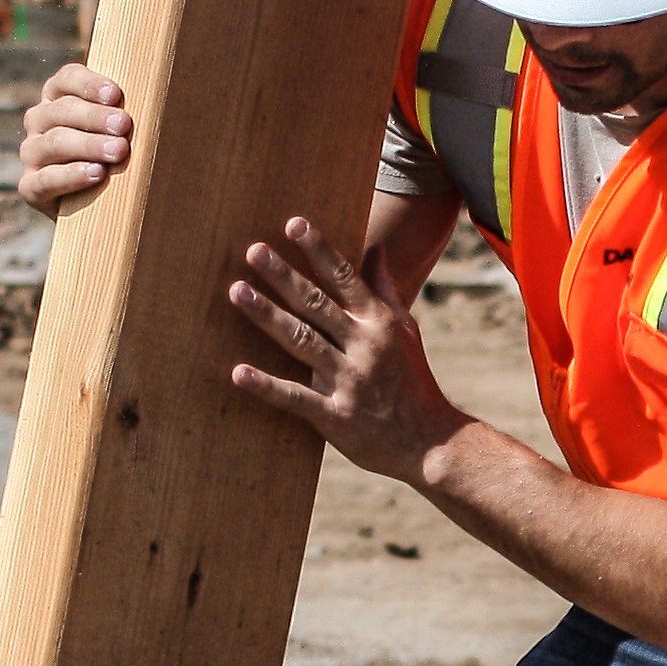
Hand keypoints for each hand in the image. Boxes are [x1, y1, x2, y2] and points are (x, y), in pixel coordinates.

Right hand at [17, 62, 130, 212]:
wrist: (97, 207)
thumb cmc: (116, 156)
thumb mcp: (120, 130)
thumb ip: (125, 111)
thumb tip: (158, 97)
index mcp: (58, 97)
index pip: (67, 79)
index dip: (89, 85)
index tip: (115, 94)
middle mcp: (39, 120)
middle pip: (64, 110)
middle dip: (96, 117)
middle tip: (124, 125)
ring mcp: (31, 153)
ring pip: (55, 142)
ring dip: (89, 145)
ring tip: (119, 151)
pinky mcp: (30, 186)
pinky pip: (46, 179)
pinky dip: (71, 175)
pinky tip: (96, 174)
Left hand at [226, 218, 466, 480]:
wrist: (430, 442)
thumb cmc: (412, 381)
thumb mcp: (405, 331)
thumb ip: (385, 289)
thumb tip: (376, 247)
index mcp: (379, 323)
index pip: (345, 278)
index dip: (319, 250)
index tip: (293, 223)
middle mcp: (363, 346)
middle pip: (316, 304)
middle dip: (284, 276)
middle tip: (253, 250)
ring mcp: (348, 381)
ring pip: (301, 341)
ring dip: (267, 315)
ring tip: (237, 291)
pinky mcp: (334, 416)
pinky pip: (295, 398)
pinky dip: (266, 385)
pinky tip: (238, 372)